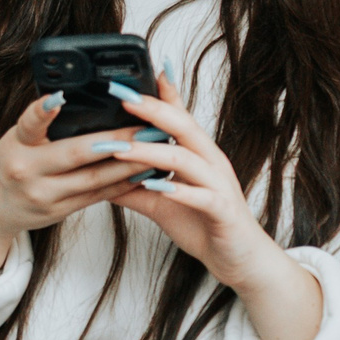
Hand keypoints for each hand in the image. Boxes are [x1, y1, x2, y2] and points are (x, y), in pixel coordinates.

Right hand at [0, 92, 149, 273]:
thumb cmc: (5, 166)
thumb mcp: (13, 140)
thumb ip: (40, 126)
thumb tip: (75, 99)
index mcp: (15, 146)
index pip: (29, 124)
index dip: (43, 110)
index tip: (59, 97)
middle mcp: (28, 172)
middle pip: (76, 154)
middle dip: (116, 139)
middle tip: (146, 126)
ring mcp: (45, 196)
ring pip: (95, 179)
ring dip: (130, 163)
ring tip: (157, 147)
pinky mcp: (60, 212)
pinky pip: (97, 196)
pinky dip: (122, 183)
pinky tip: (144, 172)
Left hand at [98, 72, 323, 339]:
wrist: (242, 260)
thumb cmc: (204, 225)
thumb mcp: (161, 202)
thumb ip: (132, 185)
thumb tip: (98, 173)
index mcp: (196, 154)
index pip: (176, 116)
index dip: (155, 96)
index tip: (127, 79)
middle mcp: (210, 162)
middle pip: (182, 126)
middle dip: (150, 109)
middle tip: (120, 97)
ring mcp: (219, 184)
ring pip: (185, 158)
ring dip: (151, 152)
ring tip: (120, 147)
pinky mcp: (223, 211)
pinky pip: (201, 196)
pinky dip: (178, 190)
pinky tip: (155, 186)